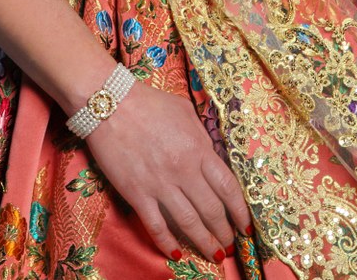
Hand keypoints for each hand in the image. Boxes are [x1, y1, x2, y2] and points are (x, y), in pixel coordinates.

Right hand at [86, 79, 251, 262]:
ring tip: (214, 255)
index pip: (227, 187)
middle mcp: (183, 170)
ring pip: (188, 222)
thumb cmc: (149, 103)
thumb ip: (201, 136)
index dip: (240, 210)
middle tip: (230, 245)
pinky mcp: (137, 193)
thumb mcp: (185, 111)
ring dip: (204, 242)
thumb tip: (211, 155)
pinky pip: (156, 225)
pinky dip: (167, 243)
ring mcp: (160, 184)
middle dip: (224, 231)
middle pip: (211, 209)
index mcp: (198, 148)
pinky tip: (177, 254)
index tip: (246, 224)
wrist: (110, 103)